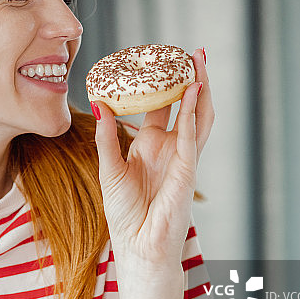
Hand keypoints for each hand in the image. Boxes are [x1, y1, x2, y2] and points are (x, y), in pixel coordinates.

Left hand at [93, 49, 213, 272]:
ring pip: (198, 116)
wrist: (137, 247)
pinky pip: (191, 136)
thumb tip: (98, 105)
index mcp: (150, 146)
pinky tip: (194, 90)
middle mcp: (169, 148)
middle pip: (184, 106)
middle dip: (188, 79)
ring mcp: (181, 158)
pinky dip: (194, 112)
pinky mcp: (187, 170)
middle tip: (187, 52)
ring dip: (201, 88)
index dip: (160, 86)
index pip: (160, 108)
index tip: (155, 61)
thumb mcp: (109, 168)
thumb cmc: (125, 214)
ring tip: (198, 61)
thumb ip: (107, 138)